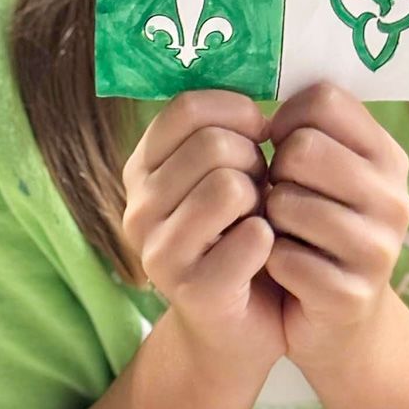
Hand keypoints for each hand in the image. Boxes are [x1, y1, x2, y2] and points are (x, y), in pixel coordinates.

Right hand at [122, 90, 284, 381]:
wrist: (241, 324)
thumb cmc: (239, 229)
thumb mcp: (225, 168)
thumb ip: (226, 125)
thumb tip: (264, 84)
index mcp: (142, 167)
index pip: (186, 106)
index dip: (236, 110)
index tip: (258, 132)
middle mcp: (138, 207)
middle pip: (213, 144)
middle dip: (253, 159)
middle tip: (259, 188)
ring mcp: (159, 252)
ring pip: (228, 186)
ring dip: (261, 199)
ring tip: (258, 217)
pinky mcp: (193, 291)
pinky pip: (250, 238)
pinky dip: (270, 240)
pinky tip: (264, 252)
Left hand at [264, 83, 408, 375]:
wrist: (339, 321)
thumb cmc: (318, 223)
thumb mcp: (328, 169)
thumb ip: (310, 124)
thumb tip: (258, 81)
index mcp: (387, 154)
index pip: (325, 98)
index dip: (288, 116)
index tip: (280, 142)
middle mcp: (394, 196)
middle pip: (304, 147)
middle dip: (276, 171)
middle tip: (281, 193)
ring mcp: (379, 249)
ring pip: (289, 202)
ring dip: (270, 217)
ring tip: (281, 230)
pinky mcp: (352, 296)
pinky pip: (285, 257)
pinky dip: (270, 260)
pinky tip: (284, 267)